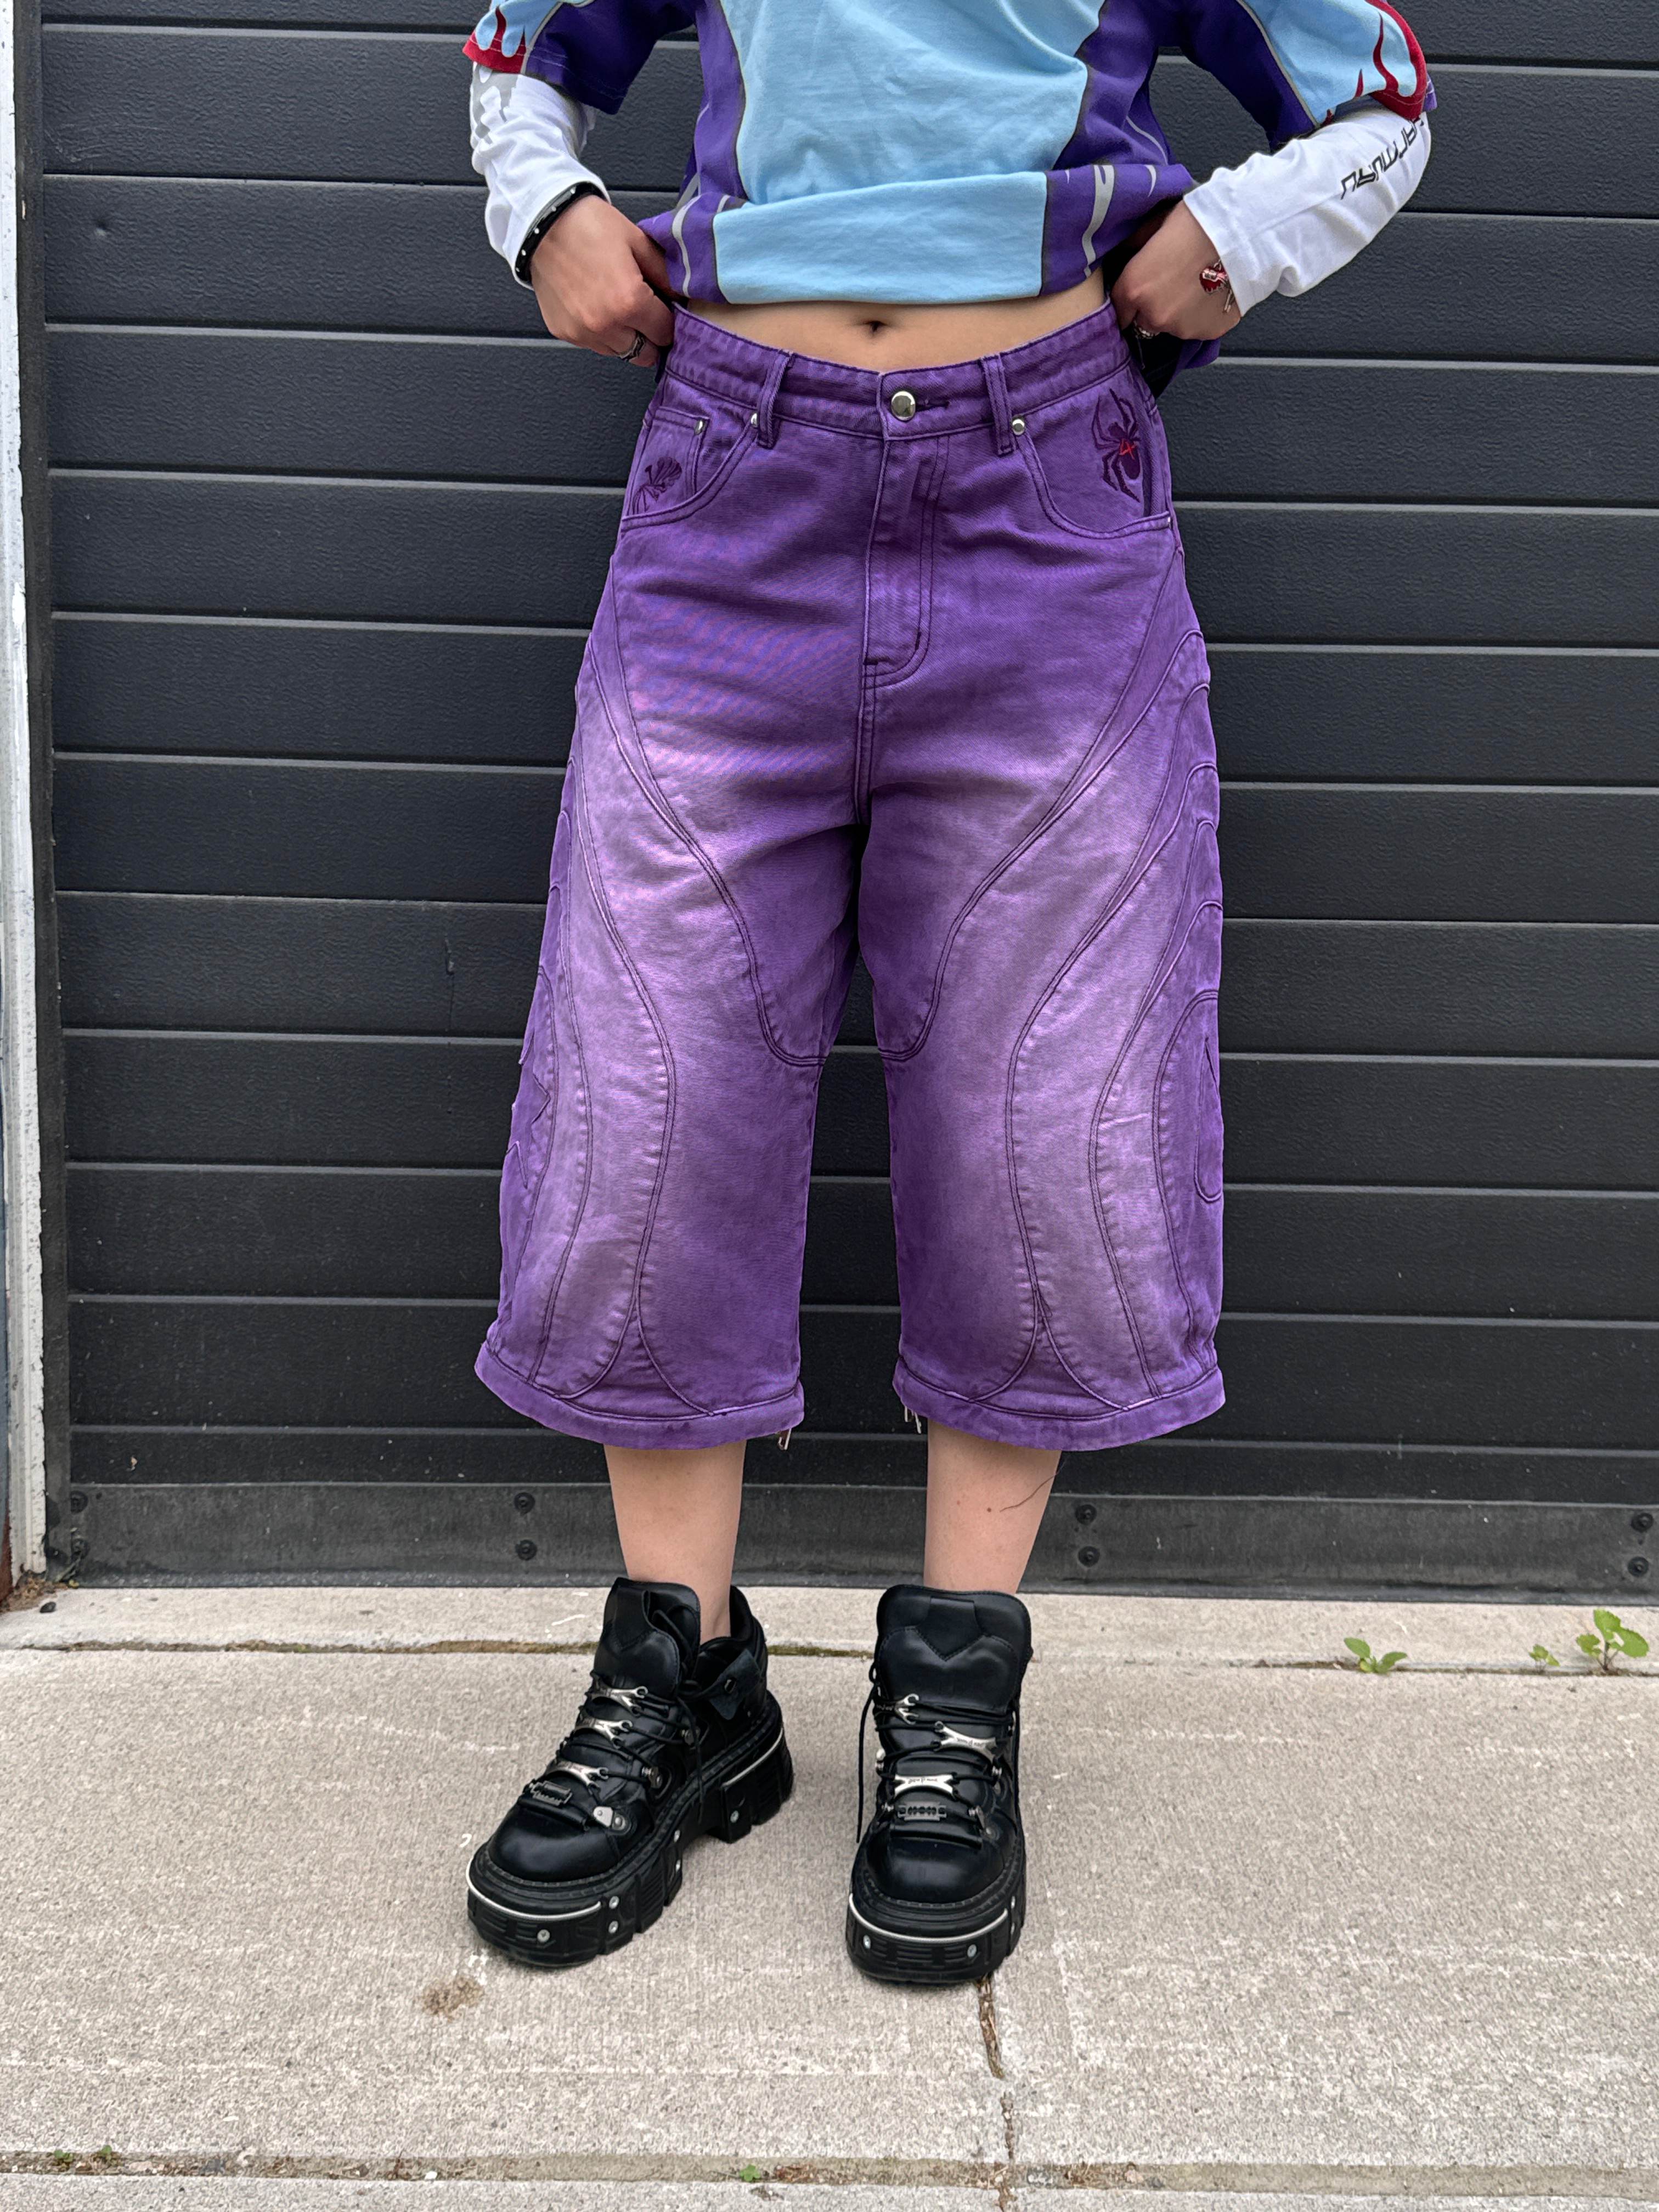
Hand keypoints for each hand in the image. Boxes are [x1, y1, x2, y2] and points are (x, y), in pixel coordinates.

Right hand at [528, 193, 674, 365]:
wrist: (543, 222)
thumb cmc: (590, 226)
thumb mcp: (638, 241)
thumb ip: (665, 274)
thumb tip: (681, 297)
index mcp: (629, 302)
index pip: (665, 332)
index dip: (668, 319)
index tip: (663, 308)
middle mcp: (606, 325)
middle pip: (646, 353)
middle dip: (650, 336)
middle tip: (646, 314)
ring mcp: (583, 332)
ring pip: (620, 353)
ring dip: (626, 337)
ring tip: (619, 308)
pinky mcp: (565, 333)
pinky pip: (594, 344)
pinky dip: (601, 333)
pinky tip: (596, 306)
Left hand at [1111, 201, 1241, 342]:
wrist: (1243, 232)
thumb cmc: (1198, 222)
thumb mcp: (1156, 224)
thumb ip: (1136, 246)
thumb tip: (1126, 252)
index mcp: (1134, 289)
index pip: (1119, 310)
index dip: (1130, 301)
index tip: (1139, 294)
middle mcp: (1154, 315)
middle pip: (1145, 321)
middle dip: (1154, 307)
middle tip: (1174, 283)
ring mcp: (1181, 328)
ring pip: (1173, 326)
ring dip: (1180, 313)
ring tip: (1198, 286)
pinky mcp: (1206, 333)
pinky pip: (1198, 328)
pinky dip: (1202, 316)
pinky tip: (1213, 293)